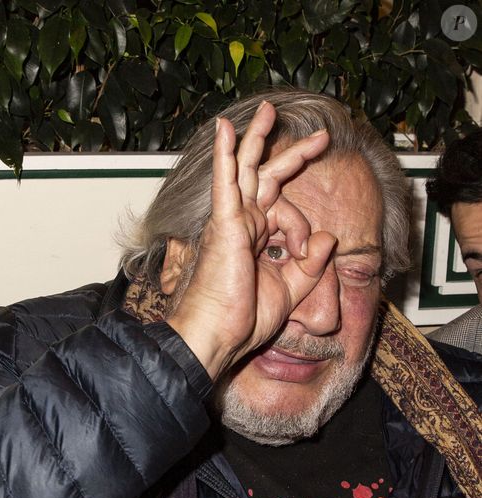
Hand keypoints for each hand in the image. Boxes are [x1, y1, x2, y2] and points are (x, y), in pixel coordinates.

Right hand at [167, 101, 335, 380]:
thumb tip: (329, 235)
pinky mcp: (224, 224)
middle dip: (293, 155)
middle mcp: (243, 225)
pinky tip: (225, 130)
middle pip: (268, 178)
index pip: (286, 213)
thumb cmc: (245, 318)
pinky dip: (225, 155)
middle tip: (321, 135)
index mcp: (257, 240)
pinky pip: (225, 181)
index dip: (302, 228)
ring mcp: (232, 221)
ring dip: (258, 139)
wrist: (219, 335)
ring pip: (247, 170)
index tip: (306, 249)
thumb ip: (312, 263)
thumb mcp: (293, 290)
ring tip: (269, 111)